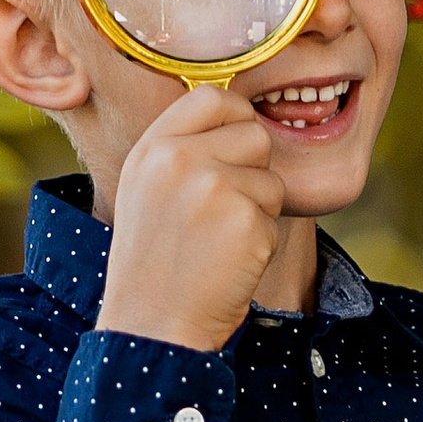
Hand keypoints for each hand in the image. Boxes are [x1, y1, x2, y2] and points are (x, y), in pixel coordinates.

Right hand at [96, 84, 285, 351]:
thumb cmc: (155, 262)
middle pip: (254, 134)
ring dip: (258, 209)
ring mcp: (214, 186)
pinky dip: (261, 242)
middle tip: (220, 213)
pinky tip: (229, 262)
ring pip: (272, 177)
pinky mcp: (245, 220)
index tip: (233, 151)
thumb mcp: (147, 189)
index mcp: (153, 147)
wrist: (152, 324)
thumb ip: (183, 149)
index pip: (214, 97)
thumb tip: (237, 118)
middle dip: (251, 171)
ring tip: (220, 240)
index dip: (236, 119)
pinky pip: (276, 215)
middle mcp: (180, 158)